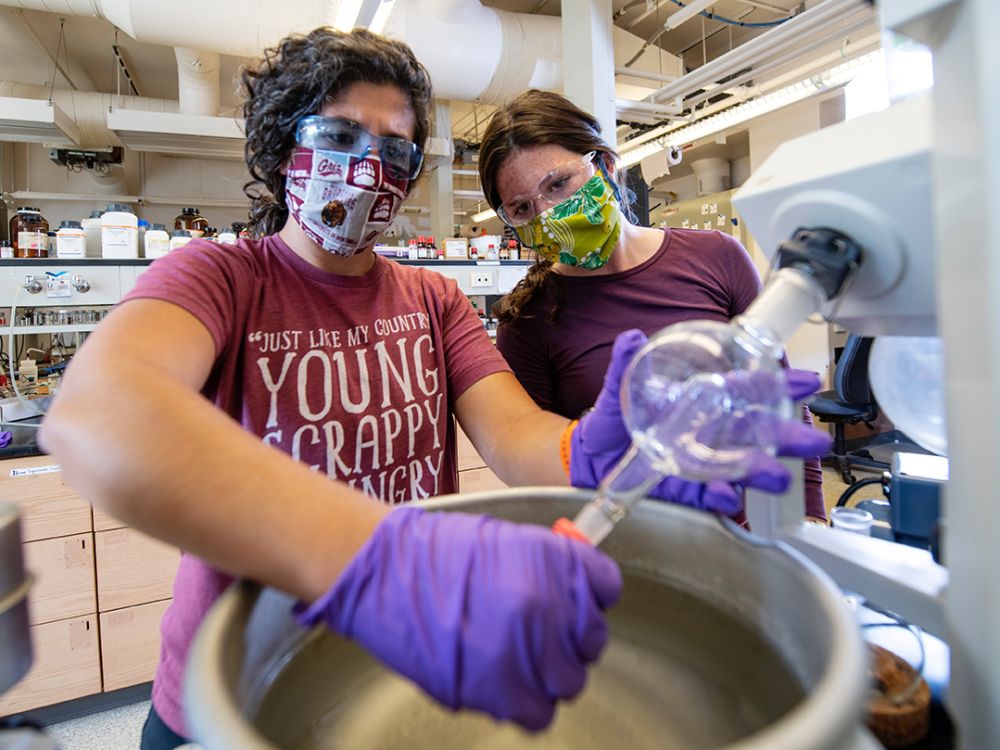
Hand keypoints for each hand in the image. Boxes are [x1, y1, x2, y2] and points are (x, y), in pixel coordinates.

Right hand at [294, 507, 621, 729]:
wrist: (387, 573)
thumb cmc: (437, 551)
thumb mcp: (507, 540)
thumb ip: (549, 566)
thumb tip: (574, 591)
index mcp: (556, 563)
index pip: (608, 587)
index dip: (591, 595)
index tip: (578, 600)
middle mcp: (551, 608)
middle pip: (593, 640)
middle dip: (571, 637)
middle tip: (543, 630)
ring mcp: (528, 653)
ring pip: (570, 681)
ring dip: (550, 671)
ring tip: (519, 656)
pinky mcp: (501, 692)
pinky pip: (539, 713)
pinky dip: (529, 702)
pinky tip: (509, 681)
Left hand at [569, 329, 830, 514]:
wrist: (587, 456)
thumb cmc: (612, 419)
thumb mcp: (615, 389)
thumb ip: (623, 364)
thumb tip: (630, 337)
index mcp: (701, 401)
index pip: (745, 391)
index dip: (775, 386)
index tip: (805, 383)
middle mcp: (708, 433)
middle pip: (754, 434)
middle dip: (785, 438)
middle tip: (813, 442)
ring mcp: (698, 462)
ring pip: (737, 468)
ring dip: (757, 472)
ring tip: (777, 477)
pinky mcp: (682, 489)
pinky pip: (704, 495)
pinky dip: (716, 496)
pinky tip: (726, 496)